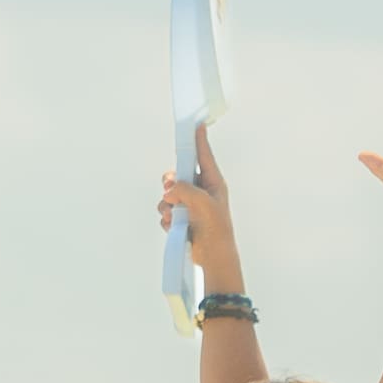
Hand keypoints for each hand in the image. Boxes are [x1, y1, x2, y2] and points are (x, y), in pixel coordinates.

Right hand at [157, 123, 237, 261]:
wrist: (213, 256)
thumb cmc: (216, 229)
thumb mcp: (202, 203)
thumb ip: (185, 189)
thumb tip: (170, 190)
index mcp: (213, 183)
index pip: (204, 157)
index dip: (198, 140)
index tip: (196, 125)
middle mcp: (201, 192)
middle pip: (179, 175)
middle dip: (171, 183)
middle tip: (170, 189)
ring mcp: (190, 206)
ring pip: (168, 194)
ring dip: (167, 204)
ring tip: (174, 215)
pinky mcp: (181, 219)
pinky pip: (165, 210)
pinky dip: (166, 217)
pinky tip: (173, 226)